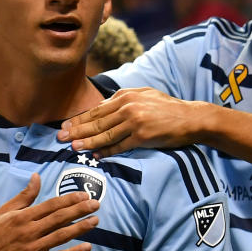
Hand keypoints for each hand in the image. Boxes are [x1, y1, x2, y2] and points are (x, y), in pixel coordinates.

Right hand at [0, 174, 97, 250]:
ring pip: (61, 236)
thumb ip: (24, 196)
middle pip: (59, 218)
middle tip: (96, 204)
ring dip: (81, 228)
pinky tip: (87, 247)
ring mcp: (32, 249)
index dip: (70, 199)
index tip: (85, 195)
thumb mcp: (5, 212)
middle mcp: (29, 231)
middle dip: (80, 210)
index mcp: (22, 217)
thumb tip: (37, 176)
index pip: (51, 205)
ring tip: (95, 221)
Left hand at [59, 88, 204, 156]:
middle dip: (76, 130)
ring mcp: (135, 122)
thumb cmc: (167, 108)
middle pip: (96, 121)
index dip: (79, 119)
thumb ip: (122, 100)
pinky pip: (120, 146)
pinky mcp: (142, 137)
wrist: (191, 118)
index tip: (65, 126)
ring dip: (87, 142)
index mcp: (125, 96)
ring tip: (73, 147)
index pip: (96, 109)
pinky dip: (106, 151)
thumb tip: (102, 107)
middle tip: (60, 138)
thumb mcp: (143, 95)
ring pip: (105, 134)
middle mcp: (128, 107)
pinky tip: (95, 155)